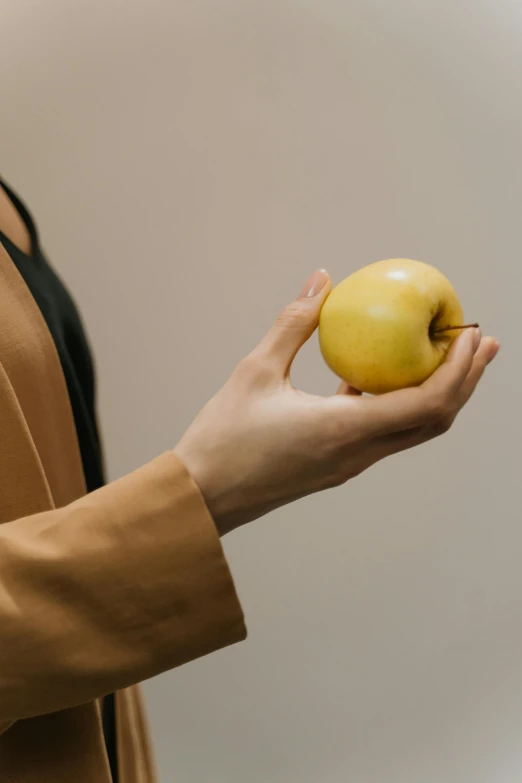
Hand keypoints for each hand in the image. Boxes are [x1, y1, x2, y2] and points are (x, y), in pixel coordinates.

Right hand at [175, 270, 498, 535]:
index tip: (471, 335)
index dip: (458, 369)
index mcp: (344, 430)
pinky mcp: (336, 466)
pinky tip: (384, 377)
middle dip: (465, 380)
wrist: (202, 497)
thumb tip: (322, 280)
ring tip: (449, 356)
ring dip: (438, 393)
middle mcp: (358, 454)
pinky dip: (402, 405)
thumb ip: (294, 323)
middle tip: (481, 341)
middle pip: (434, 420)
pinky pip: (384, 434)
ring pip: (413, 430)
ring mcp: (349, 465)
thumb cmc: (222, 437)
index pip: (427, 404)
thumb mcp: (255, 371)